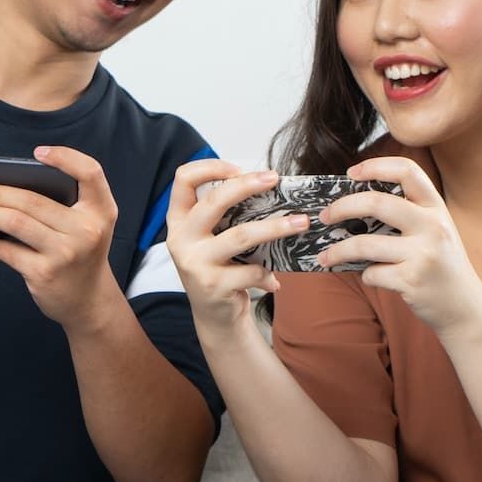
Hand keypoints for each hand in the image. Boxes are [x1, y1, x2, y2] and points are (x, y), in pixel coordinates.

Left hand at [0, 146, 117, 327]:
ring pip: (16, 222)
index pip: (90, 172)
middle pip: (33, 199)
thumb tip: (7, 186)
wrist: (89, 300)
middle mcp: (87, 230)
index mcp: (101, 210)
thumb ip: (66, 204)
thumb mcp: (88, 224)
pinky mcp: (45, 273)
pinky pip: (9, 251)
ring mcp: (66, 252)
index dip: (66, 158)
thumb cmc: (81, 252)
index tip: (38, 153)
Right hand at [165, 161, 307, 337]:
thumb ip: (226, 214)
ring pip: (241, 235)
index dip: (209, 167)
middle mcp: (181, 239)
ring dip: (276, 227)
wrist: (214, 315)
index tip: (238, 168)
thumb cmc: (220, 266)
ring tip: (301, 222)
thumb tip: (269, 186)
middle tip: (275, 179)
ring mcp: (195, 263)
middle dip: (247, 185)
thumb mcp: (213, 238)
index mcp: (179, 220)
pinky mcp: (213, 285)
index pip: (183, 179)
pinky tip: (273, 280)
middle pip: (214, 201)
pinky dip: (267, 273)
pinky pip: (251, 270)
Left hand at [316, 156, 481, 334]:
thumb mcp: (436, 231)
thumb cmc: (442, 265)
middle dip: (342, 207)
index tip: (352, 173)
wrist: (465, 308)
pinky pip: (372, 274)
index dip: (375, 166)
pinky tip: (372, 277)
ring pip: (364, 244)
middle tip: (325, 216)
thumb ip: (408, 214)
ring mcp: (423, 255)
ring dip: (338, 251)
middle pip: (377, 203)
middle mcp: (433, 227)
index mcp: (436, 208)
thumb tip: (354, 204)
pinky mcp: (412, 281)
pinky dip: (366, 276)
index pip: (407, 171)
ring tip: (325, 256)